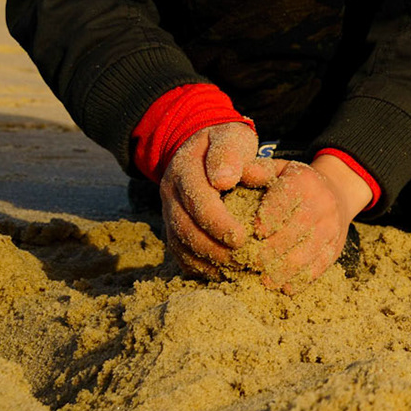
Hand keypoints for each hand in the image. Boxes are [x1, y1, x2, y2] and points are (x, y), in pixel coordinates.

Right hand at [160, 122, 278, 279]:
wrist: (202, 143)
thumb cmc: (226, 141)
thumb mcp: (231, 136)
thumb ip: (228, 154)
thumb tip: (223, 180)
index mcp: (184, 170)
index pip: (198, 201)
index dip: (218, 222)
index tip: (242, 238)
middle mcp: (170, 193)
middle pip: (185, 228)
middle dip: (213, 248)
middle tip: (242, 261)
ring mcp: (168, 210)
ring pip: (178, 244)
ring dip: (205, 261)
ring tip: (235, 271)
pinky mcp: (172, 225)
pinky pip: (178, 250)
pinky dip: (196, 265)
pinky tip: (220, 274)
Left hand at [249, 156, 369, 293]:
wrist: (338, 191)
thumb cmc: (295, 183)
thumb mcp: (279, 169)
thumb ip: (257, 171)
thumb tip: (237, 172)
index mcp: (304, 182)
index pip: (284, 201)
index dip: (268, 218)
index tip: (253, 233)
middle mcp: (322, 204)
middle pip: (295, 232)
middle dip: (269, 251)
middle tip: (248, 263)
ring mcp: (331, 228)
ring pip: (307, 254)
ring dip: (283, 271)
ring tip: (262, 280)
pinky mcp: (335, 248)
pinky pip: (319, 267)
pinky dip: (300, 280)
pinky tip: (283, 287)